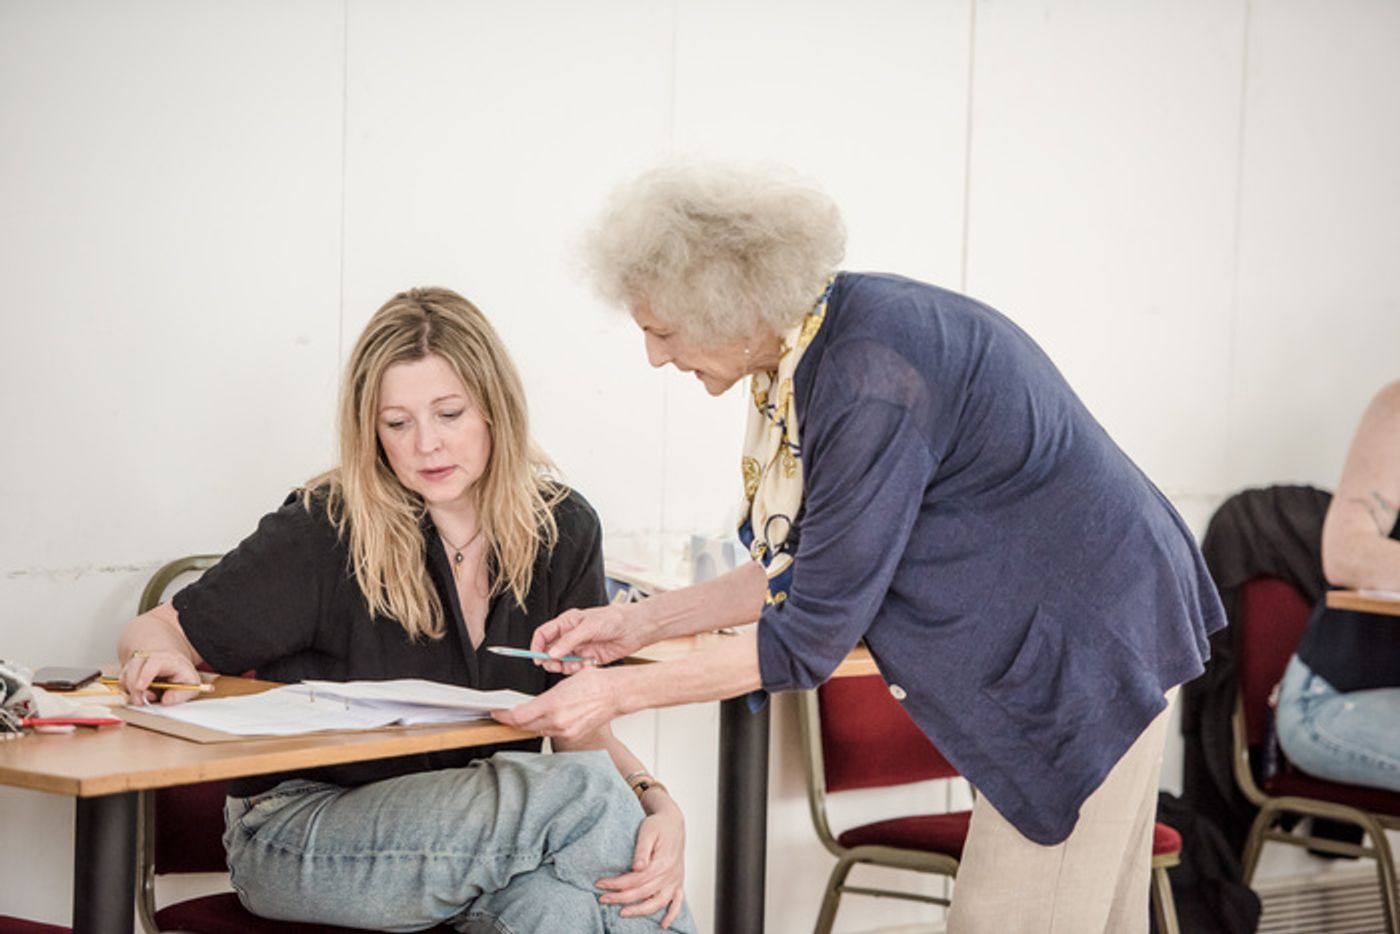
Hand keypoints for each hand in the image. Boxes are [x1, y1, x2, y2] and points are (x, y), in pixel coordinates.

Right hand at [118, 649, 202, 705]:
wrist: (171, 662)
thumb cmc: (181, 674)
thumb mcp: (191, 683)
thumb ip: (182, 694)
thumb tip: (166, 701)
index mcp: (166, 659)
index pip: (153, 663)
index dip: (145, 675)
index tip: (140, 687)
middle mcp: (148, 658)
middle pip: (134, 668)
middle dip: (134, 687)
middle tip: (141, 701)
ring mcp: (136, 664)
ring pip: (125, 675)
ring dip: (131, 691)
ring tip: (143, 698)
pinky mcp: (128, 672)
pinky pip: (121, 682)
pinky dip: (127, 691)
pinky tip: (139, 695)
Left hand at [492, 666, 622, 741]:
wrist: (615, 693)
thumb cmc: (594, 683)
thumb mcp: (562, 683)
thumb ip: (544, 697)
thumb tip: (530, 704)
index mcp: (552, 704)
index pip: (518, 716)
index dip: (503, 716)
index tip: (496, 712)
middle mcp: (557, 721)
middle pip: (525, 726)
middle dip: (513, 721)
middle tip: (506, 714)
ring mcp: (565, 731)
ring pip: (538, 730)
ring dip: (528, 724)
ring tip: (524, 716)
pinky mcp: (573, 735)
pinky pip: (551, 733)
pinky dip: (544, 727)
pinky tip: (544, 719)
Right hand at [530, 602, 648, 673]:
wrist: (634, 629)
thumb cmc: (613, 619)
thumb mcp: (588, 627)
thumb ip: (569, 641)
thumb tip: (552, 653)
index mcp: (567, 623)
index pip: (543, 634)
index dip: (537, 646)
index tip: (537, 658)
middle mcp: (571, 636)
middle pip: (550, 652)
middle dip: (551, 660)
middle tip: (557, 664)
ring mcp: (579, 648)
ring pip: (563, 662)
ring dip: (567, 666)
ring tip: (579, 663)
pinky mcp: (588, 659)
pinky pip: (576, 668)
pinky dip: (580, 669)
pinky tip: (590, 663)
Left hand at [598, 798, 685, 926]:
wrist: (673, 822)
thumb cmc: (659, 825)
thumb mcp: (648, 831)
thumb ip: (642, 850)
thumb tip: (637, 867)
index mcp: (662, 862)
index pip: (635, 879)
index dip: (616, 884)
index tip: (600, 884)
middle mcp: (670, 874)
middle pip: (642, 893)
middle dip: (620, 898)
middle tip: (602, 899)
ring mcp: (675, 880)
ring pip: (657, 902)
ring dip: (639, 911)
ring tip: (622, 913)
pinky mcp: (678, 882)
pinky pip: (677, 903)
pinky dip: (671, 915)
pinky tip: (663, 925)